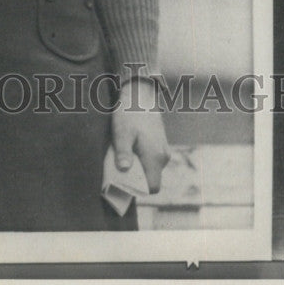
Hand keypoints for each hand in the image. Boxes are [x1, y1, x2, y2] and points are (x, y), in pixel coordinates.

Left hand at [111, 78, 169, 192]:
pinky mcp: (160, 143)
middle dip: (136, 178)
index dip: (139, 190)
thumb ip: (123, 152)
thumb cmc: (130, 113)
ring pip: (151, 168)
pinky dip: (141, 158)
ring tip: (123, 155)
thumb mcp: (122, 133)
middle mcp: (163, 156)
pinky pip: (152, 159)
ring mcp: (163, 150)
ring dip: (138, 167)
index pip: (153, 187)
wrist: (141, 94)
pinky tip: (130, 146)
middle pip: (151, 179)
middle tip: (120, 169)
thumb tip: (124, 170)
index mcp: (155, 157)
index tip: (125, 184)